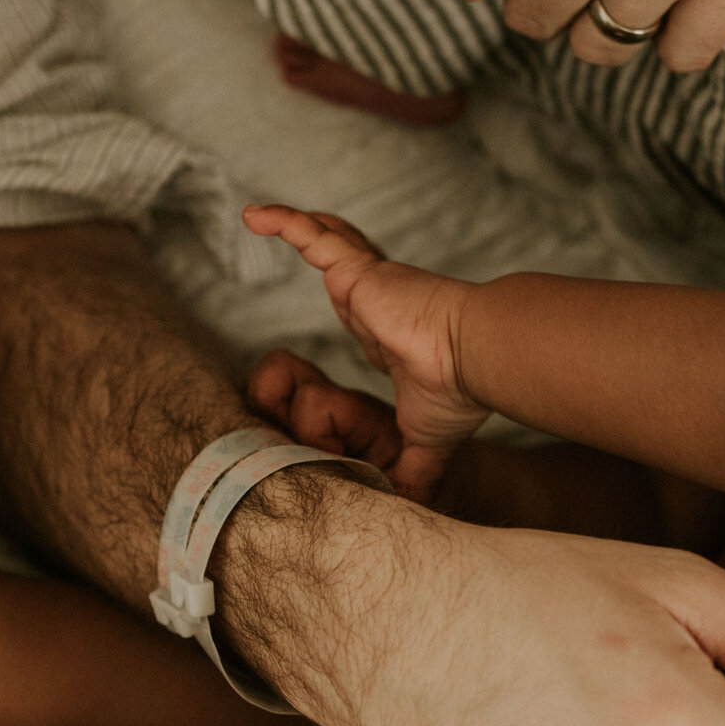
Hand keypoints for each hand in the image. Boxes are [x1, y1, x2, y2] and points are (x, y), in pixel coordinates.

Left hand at [244, 204, 490, 499]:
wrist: (470, 362)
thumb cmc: (456, 395)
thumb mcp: (425, 442)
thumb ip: (413, 471)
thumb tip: (413, 510)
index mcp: (389, 333)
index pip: (362, 307)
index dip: (348, 296)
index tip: (339, 296)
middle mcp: (378, 302)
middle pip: (343, 263)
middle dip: (324, 246)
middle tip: (302, 235)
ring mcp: (367, 283)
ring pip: (327, 241)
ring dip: (298, 226)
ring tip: (263, 216)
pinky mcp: (358, 272)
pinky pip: (313, 238)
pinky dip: (284, 223)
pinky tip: (254, 216)